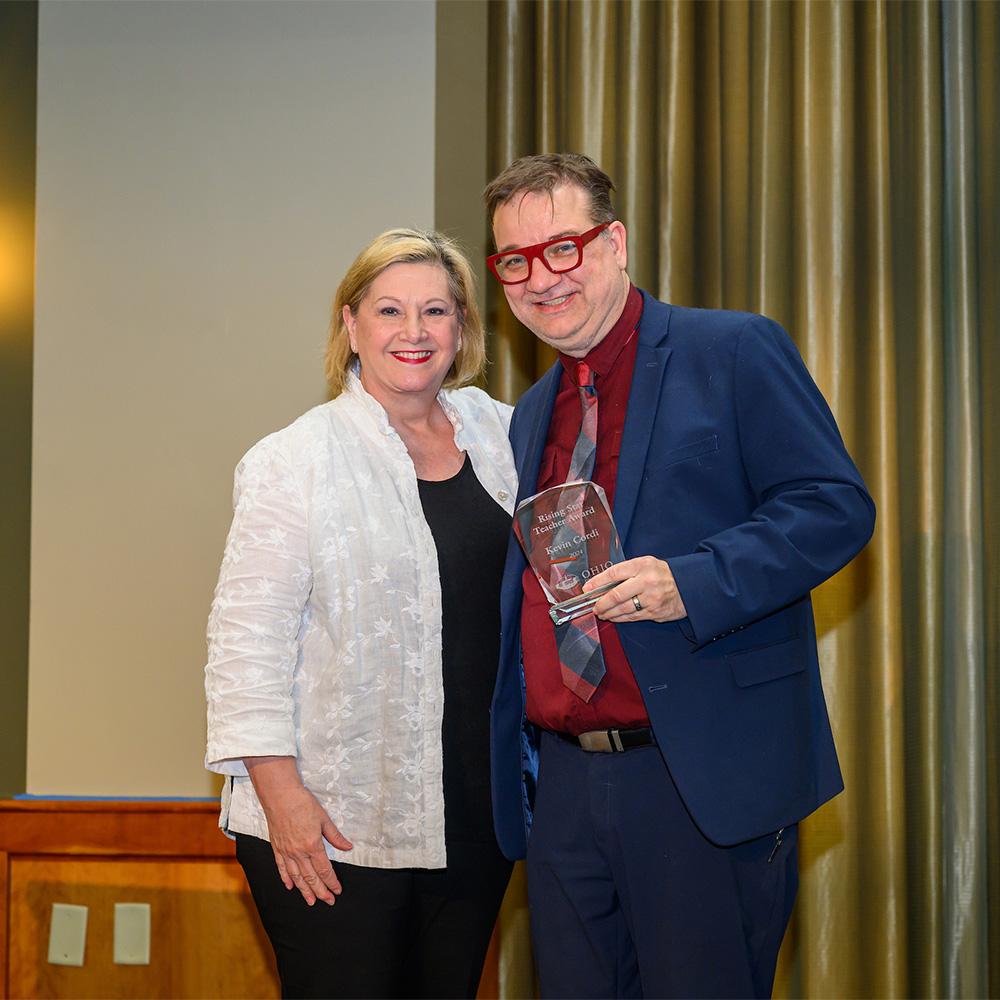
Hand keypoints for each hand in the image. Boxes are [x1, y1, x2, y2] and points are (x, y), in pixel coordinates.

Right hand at [244, 756, 352, 905]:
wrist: (280, 796)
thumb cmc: (303, 804)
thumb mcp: (324, 819)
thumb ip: (335, 836)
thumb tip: (348, 847)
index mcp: (313, 845)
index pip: (324, 870)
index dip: (332, 882)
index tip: (337, 890)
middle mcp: (298, 853)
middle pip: (311, 878)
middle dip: (321, 891)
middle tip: (328, 901)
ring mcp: (286, 852)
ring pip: (296, 877)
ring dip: (304, 891)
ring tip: (311, 901)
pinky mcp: (277, 848)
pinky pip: (281, 868)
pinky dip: (286, 879)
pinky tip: (290, 886)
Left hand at [583, 556, 686, 622]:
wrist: (690, 586)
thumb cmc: (663, 574)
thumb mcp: (646, 564)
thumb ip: (626, 571)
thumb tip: (602, 583)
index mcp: (642, 565)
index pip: (614, 573)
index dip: (598, 581)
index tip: (587, 588)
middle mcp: (646, 582)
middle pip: (616, 594)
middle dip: (601, 603)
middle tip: (593, 606)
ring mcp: (651, 599)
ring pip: (623, 609)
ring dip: (608, 612)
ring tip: (601, 612)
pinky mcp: (655, 612)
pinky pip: (632, 617)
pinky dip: (620, 618)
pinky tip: (614, 617)